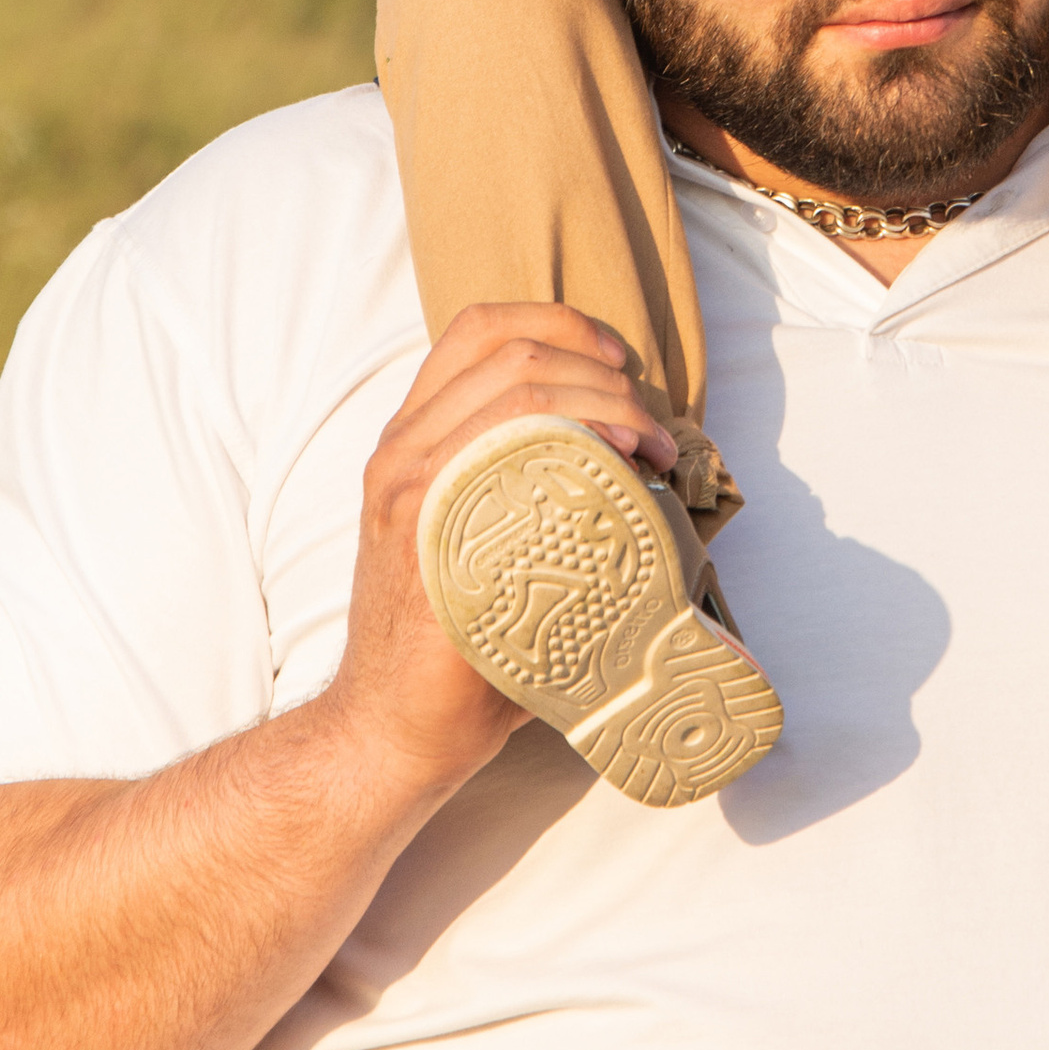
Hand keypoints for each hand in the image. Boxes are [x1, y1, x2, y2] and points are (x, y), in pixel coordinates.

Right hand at [328, 305, 681, 791]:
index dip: (561, 324)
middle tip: (654, 427)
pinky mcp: (432, 538)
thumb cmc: (458, 638)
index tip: (620, 359)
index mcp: (411, 438)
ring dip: (605, 403)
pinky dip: (580, 444)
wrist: (394, 726)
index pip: (479, 329)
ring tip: (653, 446)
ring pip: (517, 393)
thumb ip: (523, 484)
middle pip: (512, 354)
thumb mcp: (476, 536)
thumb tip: (631, 458)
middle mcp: (401, 452)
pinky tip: (621, 470)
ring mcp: (411, 493)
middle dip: (603, 374)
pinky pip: (505, 455)